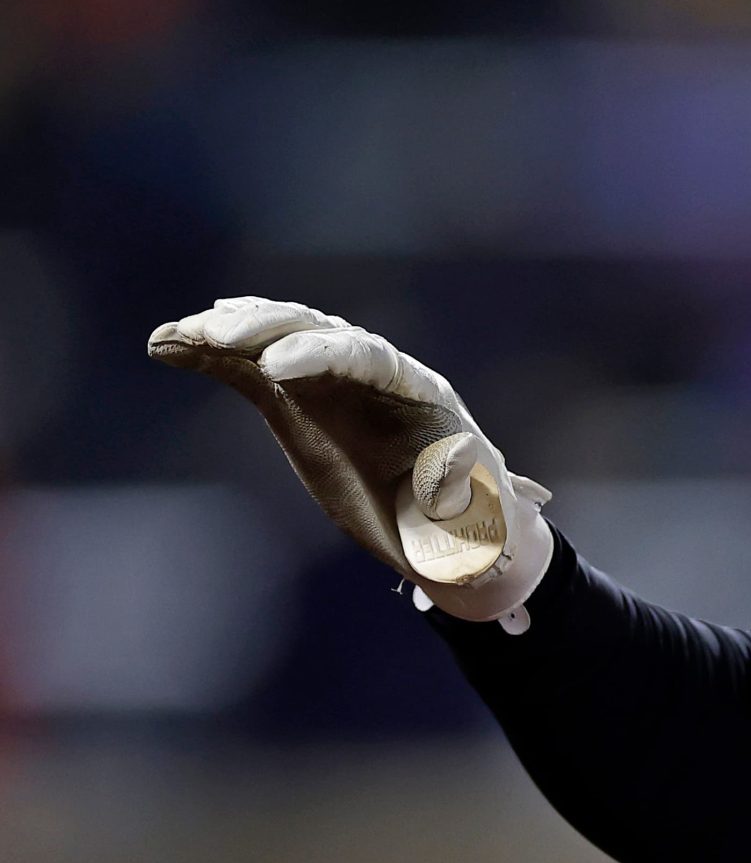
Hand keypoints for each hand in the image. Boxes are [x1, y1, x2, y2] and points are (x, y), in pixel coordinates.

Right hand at [148, 296, 553, 621]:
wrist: (452, 533)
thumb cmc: (467, 528)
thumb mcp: (471, 518)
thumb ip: (459, 496)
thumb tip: (454, 472)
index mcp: (422, 395)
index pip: (371, 357)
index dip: (324, 354)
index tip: (277, 367)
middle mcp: (375, 376)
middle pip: (321, 333)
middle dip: (269, 329)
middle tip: (217, 336)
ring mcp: (333, 383)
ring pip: (280, 339)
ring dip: (231, 333)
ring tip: (180, 335)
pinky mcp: (296, 401)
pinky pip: (250, 369)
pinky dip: (211, 355)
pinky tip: (168, 343)